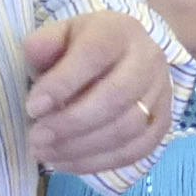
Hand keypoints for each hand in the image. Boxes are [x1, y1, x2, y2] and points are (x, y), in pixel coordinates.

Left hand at [22, 11, 173, 174]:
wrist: (129, 53)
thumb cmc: (85, 46)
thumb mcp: (61, 34)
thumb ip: (44, 43)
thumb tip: (34, 54)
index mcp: (119, 32)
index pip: (94, 55)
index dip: (63, 84)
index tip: (32, 108)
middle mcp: (148, 60)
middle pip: (116, 97)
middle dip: (71, 123)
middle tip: (36, 138)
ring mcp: (161, 93)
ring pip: (128, 128)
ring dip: (82, 148)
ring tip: (45, 153)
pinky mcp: (163, 122)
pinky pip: (137, 150)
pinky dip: (98, 162)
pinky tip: (66, 163)